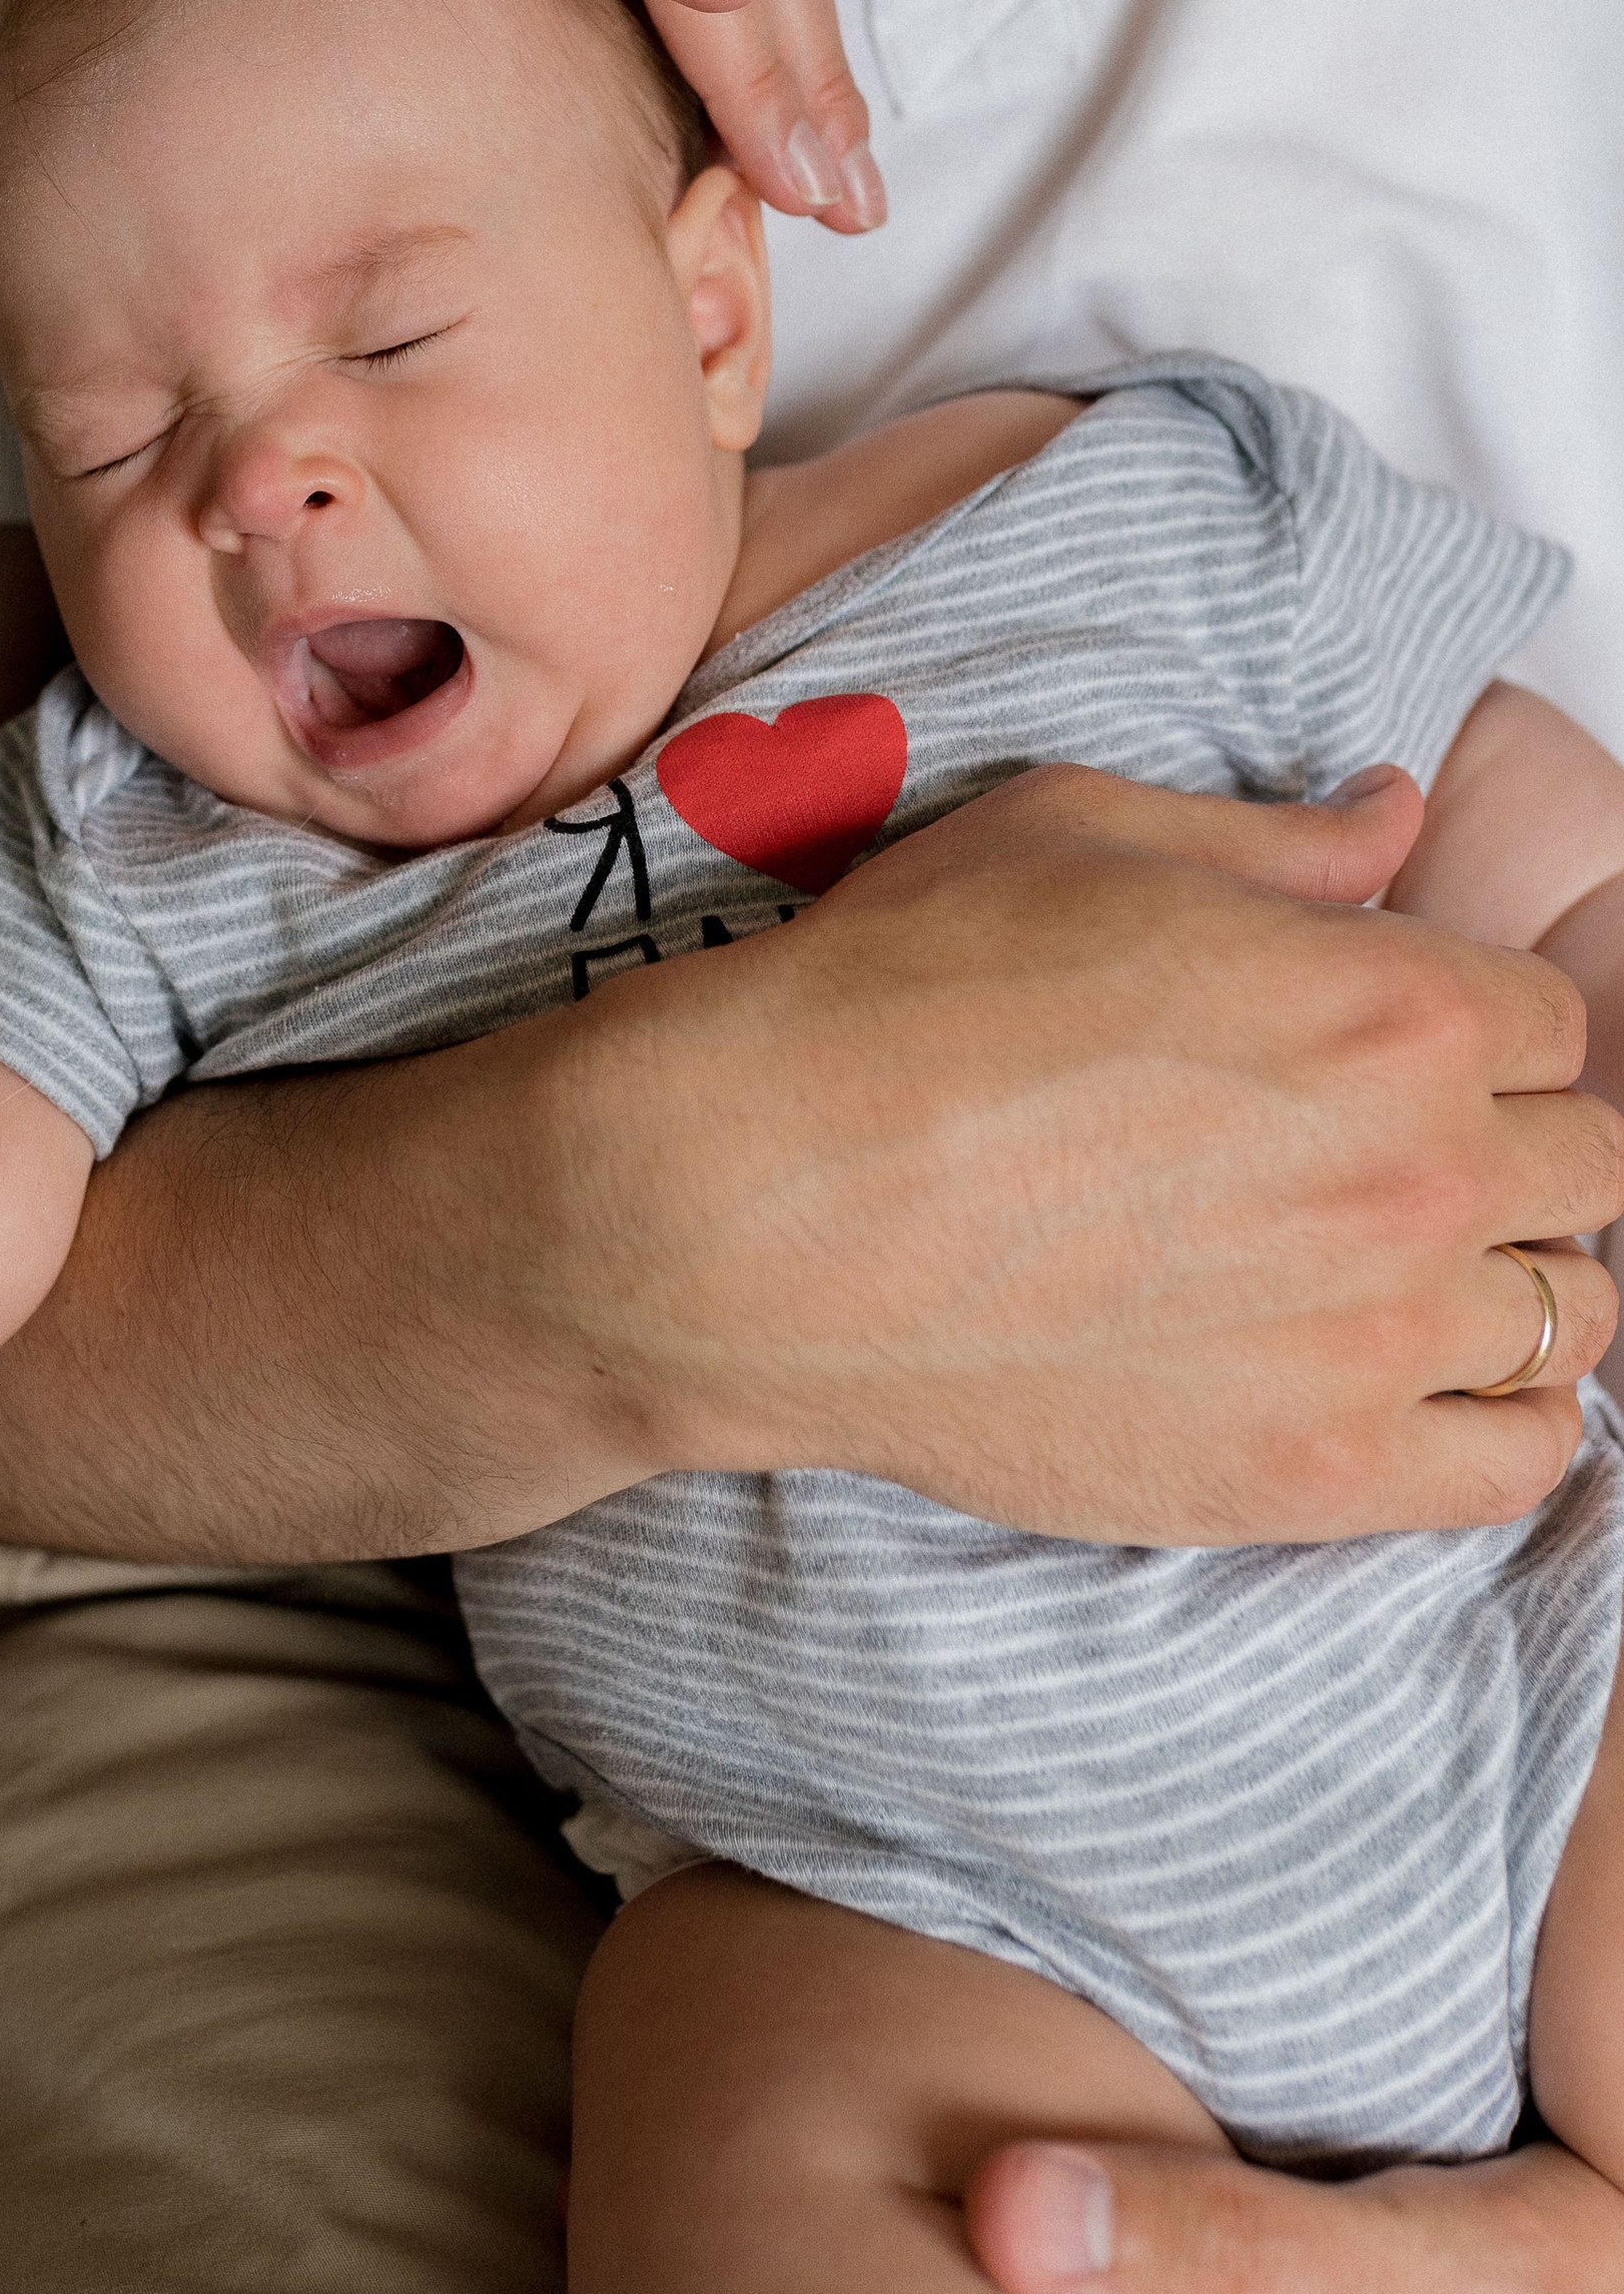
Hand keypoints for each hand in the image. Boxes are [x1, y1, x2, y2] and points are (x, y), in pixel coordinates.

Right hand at [566, 760, 1619, 1543]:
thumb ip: (1277, 840)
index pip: (1548, 1015)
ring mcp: (1376, 1336)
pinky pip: (1517, 1465)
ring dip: (1506, 1278)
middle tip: (1380, 1149)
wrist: (754, 1207)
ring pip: (1572, 1316)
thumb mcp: (1076, 834)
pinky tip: (1413, 1380)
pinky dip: (1499, 1422)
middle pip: (1584, 1161)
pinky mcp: (1314, 1474)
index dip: (1464, 1019)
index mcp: (1390, 996)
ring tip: (1395, 1266)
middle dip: (1503, 1140)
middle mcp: (1418, 1167)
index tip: (1390, 1040)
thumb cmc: (895, 997)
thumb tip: (1399, 820)